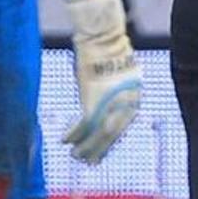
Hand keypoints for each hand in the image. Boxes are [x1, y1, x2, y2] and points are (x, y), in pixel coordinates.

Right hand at [62, 0, 142, 161]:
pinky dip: (73, 134)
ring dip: (85, 147)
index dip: (109, 142)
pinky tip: (64, 140)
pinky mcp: (93, 100)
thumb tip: (111, 101)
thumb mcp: (120, 73)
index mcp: (134, 99)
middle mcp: (126, 105)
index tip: (100, 152)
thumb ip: (117, 91)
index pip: (121, 128)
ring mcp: (110, 104)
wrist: (103, 37)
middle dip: (98, 150)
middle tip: (87, 161)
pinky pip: (82, 125)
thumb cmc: (109, 50)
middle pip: (112, 136)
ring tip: (74, 155)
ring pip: (98, 135)